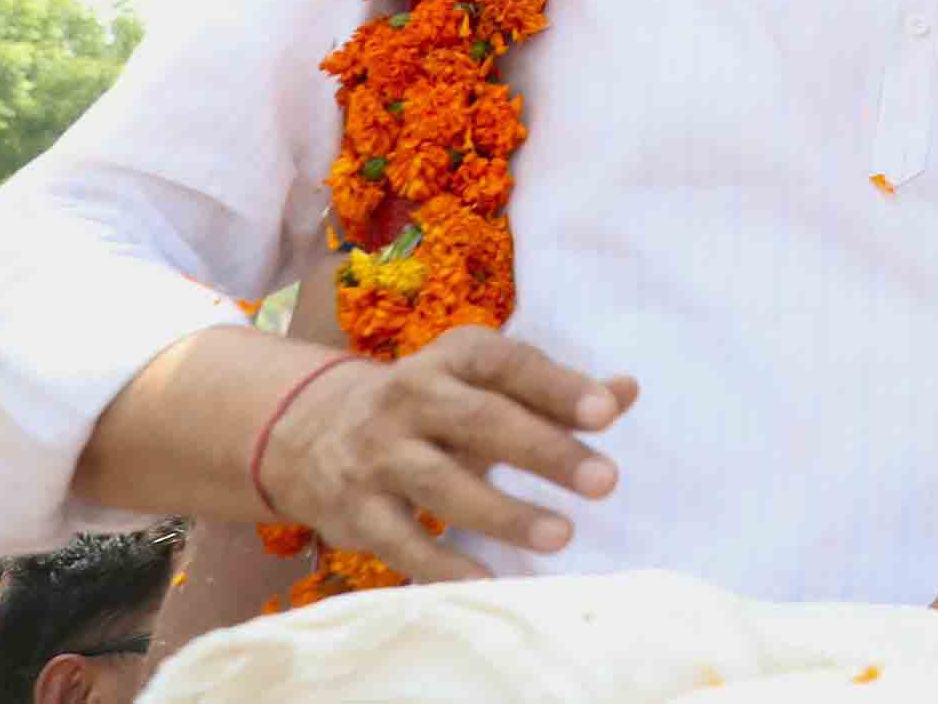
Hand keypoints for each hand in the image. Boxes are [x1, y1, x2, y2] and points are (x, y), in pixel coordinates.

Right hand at [256, 328, 632, 586]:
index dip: (557, 387)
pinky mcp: (355, 511)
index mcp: (452, 357)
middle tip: (605, 481)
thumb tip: (627, 391)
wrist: (311, 432)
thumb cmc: (433, 407)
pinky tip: (488, 580)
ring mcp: (377, 456)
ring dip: (504, 513)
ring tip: (562, 535)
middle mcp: (409, 398)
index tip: (607, 413)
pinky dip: (443, 564)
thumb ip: (556, 392)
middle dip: (544, 452)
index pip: (509, 364)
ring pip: (442, 485)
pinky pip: (402, 541)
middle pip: (481, 422)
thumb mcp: (485, 384)